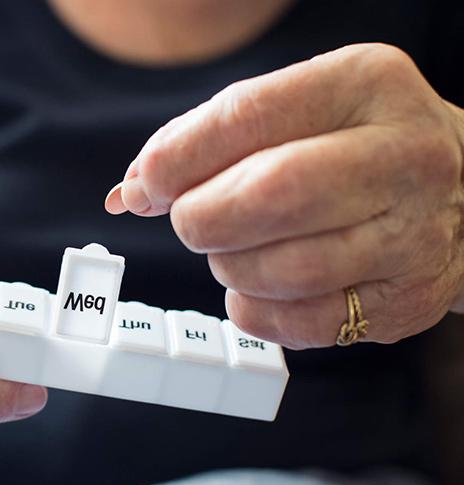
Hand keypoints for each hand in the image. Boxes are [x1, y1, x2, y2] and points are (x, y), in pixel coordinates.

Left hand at [106, 43, 463, 348]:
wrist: (461, 192)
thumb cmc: (351, 146)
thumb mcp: (294, 111)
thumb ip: (207, 139)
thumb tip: (131, 192)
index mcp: (363, 85)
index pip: (248, 117)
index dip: (177, 159)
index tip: (145, 186)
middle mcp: (402, 157)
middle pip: (269, 197)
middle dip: (201, 218)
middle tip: (190, 220)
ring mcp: (414, 235)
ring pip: (283, 269)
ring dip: (229, 266)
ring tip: (233, 249)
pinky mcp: (405, 302)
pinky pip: (300, 322)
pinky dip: (254, 309)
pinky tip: (255, 286)